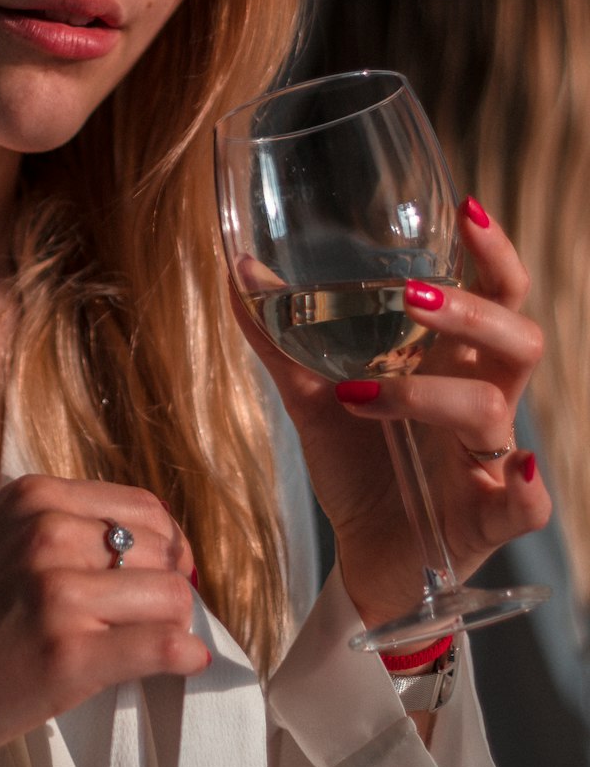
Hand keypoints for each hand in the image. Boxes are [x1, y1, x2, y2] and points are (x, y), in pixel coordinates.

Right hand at [0, 474, 204, 766]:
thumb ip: (60, 526)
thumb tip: (149, 541)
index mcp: (35, 496)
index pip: (143, 508)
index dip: (165, 546)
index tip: (162, 574)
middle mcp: (48, 531)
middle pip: (162, 549)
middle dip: (168, 585)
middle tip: (152, 618)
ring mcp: (58, 592)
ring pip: (170, 596)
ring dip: (171, 624)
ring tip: (149, 644)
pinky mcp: (67, 654)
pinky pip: (162, 645)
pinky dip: (183, 656)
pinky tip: (181, 665)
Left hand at [229, 197, 551, 628]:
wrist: (365, 559)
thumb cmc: (360, 467)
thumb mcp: (313, 399)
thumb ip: (284, 339)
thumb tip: (239, 272)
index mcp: (453, 364)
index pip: (495, 296)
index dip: (492, 253)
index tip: (466, 207)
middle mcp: (483, 402)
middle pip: (516, 339)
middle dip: (471, 312)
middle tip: (412, 295)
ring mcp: (488, 459)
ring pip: (497, 409)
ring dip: (432, 395)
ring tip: (362, 392)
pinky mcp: (488, 516)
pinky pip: (527, 502)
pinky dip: (526, 486)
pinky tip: (511, 470)